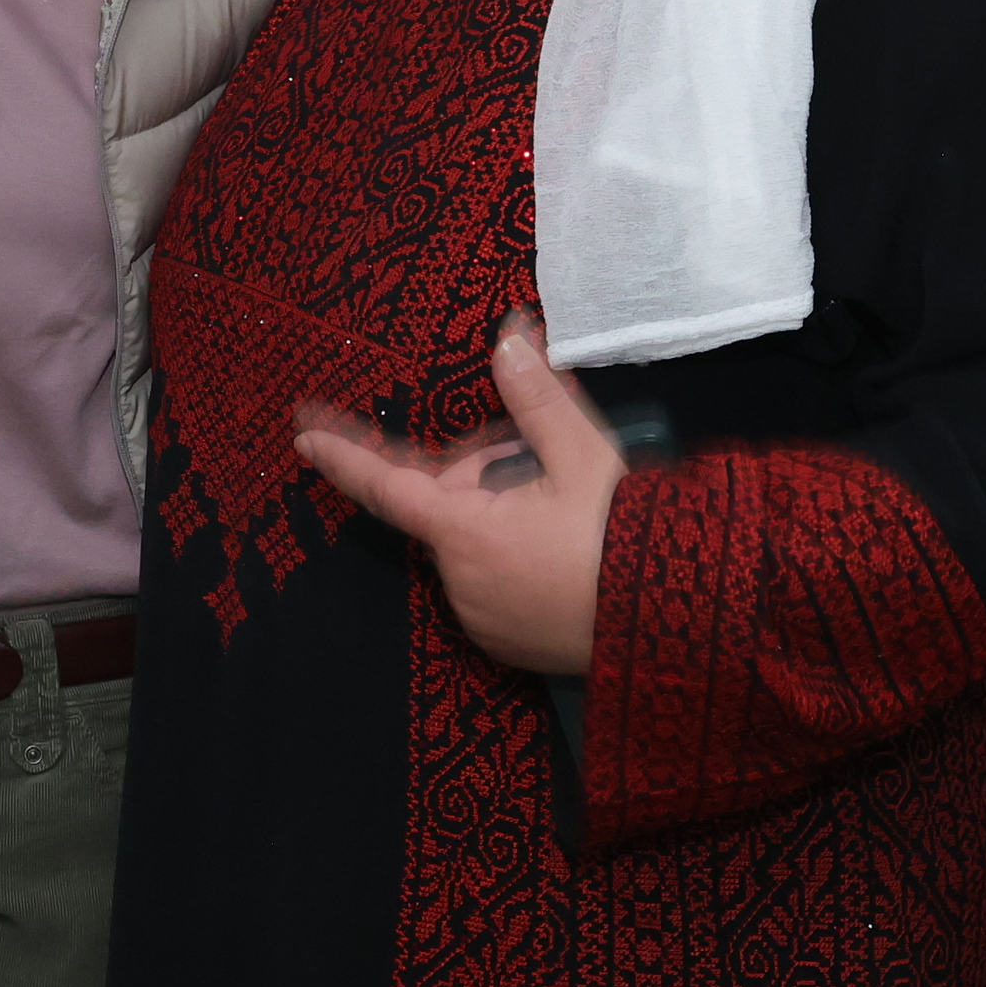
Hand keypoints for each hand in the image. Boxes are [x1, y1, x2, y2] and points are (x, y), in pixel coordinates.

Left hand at [297, 308, 627, 676]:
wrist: (681, 625)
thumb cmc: (627, 539)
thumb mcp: (584, 456)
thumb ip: (537, 398)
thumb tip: (508, 340)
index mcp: (466, 533)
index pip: (387, 486)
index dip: (345, 456)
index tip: (304, 437)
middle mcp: (460, 582)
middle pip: (449, 507)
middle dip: (481, 473)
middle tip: (541, 456)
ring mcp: (482, 619)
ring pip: (474, 544)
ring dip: (502, 514)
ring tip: (567, 505)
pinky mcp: (508, 645)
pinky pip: (494, 583)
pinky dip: (516, 557)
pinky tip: (567, 548)